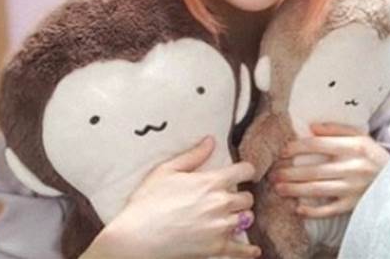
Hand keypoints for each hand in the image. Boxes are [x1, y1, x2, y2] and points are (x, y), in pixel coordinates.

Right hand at [84, 137, 260, 258]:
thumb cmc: (147, 203)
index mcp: (212, 182)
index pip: (245, 170)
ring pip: (246, 219)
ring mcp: (221, 227)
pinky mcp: (216, 248)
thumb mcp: (166, 171)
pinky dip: (248, 250)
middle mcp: (221, 203)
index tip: (243, 174)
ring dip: (240, 217)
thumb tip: (211, 140)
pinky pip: (242, 250)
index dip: (245, 171)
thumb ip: (193, 155)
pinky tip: (253, 250)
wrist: (136, 238)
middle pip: (247, 197)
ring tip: (229, 218)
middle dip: (239, 196)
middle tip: (228, 199)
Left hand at [270, 123, 388, 217]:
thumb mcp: (361, 137)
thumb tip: (312, 126)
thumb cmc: (374, 156)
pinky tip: (298, 208)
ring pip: (318, 190)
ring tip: (279, 188)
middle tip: (273, 172)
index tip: (283, 150)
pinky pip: (329, 210)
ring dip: (295, 189)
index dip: (298, 147)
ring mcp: (353, 188)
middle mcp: (353, 167)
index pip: (319, 145)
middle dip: (290, 172)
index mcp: (354, 147)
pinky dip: (312, 211)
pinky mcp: (353, 205)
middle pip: (314, 170)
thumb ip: (337, 129)